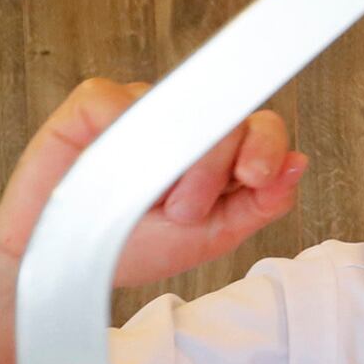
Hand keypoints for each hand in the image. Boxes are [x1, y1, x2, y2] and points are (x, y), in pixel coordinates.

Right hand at [0, 78, 305, 287]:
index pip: (260, 128)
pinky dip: (120, 136)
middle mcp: (186, 126)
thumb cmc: (134, 246)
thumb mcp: (211, 236)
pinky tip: (110, 167)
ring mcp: (142, 111)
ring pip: (178, 107)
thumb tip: (297, 163)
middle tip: (184, 209)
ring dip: (168, 161)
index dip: (265, 146)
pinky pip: (120, 100)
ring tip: (148, 200)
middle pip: (226, 117)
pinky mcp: (94, 105)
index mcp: (220, 153)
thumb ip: (261, 203)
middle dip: (214, 169)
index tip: (256, 176)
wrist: (66, 263)